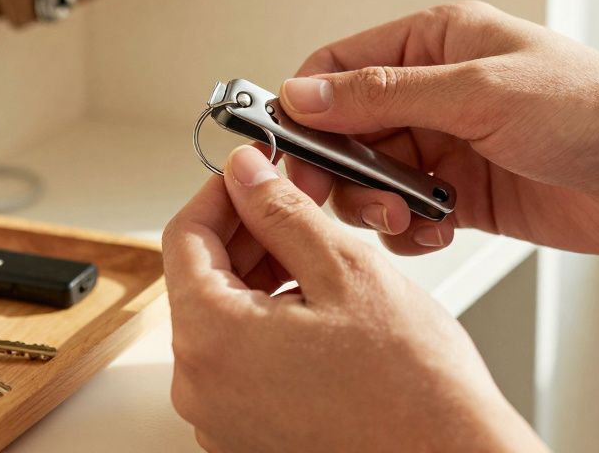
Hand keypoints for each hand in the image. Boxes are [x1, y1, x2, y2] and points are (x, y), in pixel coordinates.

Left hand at [162, 146, 544, 452]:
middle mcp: (202, 388)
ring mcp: (222, 418)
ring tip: (321, 257)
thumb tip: (245, 174)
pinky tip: (319, 306)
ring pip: (224, 319)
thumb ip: (282, 212)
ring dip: (262, 275)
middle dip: (248, 233)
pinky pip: (241, 361)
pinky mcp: (248, 435)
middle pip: (201, 279)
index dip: (220, 193)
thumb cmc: (414, 388)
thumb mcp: (345, 271)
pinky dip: (270, 322)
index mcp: (213, 341)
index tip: (252, 172)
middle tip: (298, 202)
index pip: (183, 238)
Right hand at [279, 1, 598, 256]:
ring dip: (376, 203)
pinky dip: (409, 231)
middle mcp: (437, 91)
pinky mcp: (466, 194)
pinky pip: (407, 215)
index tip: (284, 146)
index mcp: (437, 43)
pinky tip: (436, 230)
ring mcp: (450, 144)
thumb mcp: (481, 92)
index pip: (338, 66)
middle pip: (346, 128)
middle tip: (337, 194)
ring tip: (407, 214)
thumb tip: (307, 93)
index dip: (305, 106)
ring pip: (371, 176)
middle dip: (339, 165)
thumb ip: (386, 94)